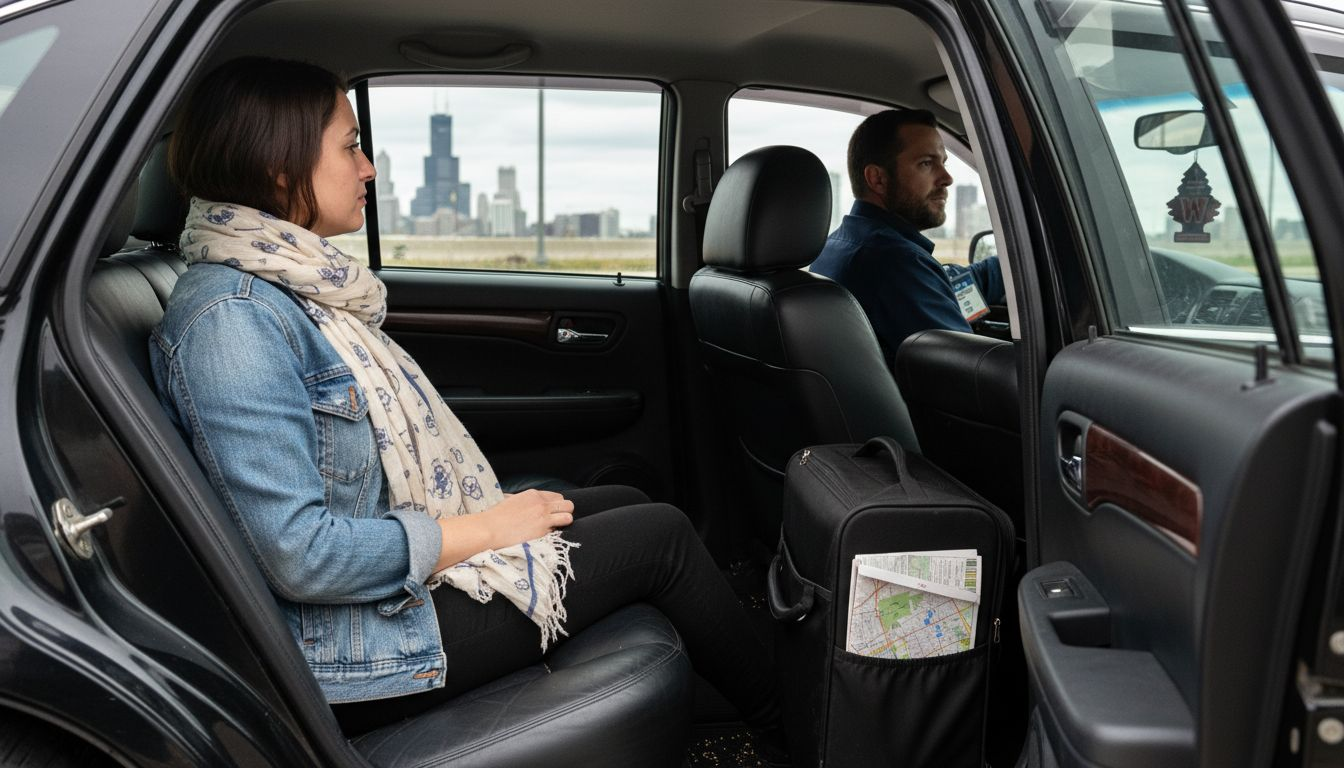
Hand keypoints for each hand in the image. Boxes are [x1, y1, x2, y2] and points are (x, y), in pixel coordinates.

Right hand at [434, 489, 573, 569]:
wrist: (489, 529)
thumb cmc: (494, 517)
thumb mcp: (509, 500)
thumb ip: (520, 499)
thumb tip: (516, 500)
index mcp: (533, 494)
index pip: (558, 497)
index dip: (556, 506)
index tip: (551, 513)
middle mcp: (542, 504)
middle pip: (568, 505)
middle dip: (564, 512)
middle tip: (556, 521)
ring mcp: (544, 518)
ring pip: (568, 517)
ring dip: (564, 523)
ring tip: (554, 529)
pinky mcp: (543, 532)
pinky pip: (557, 532)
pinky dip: (553, 535)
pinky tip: (544, 537)